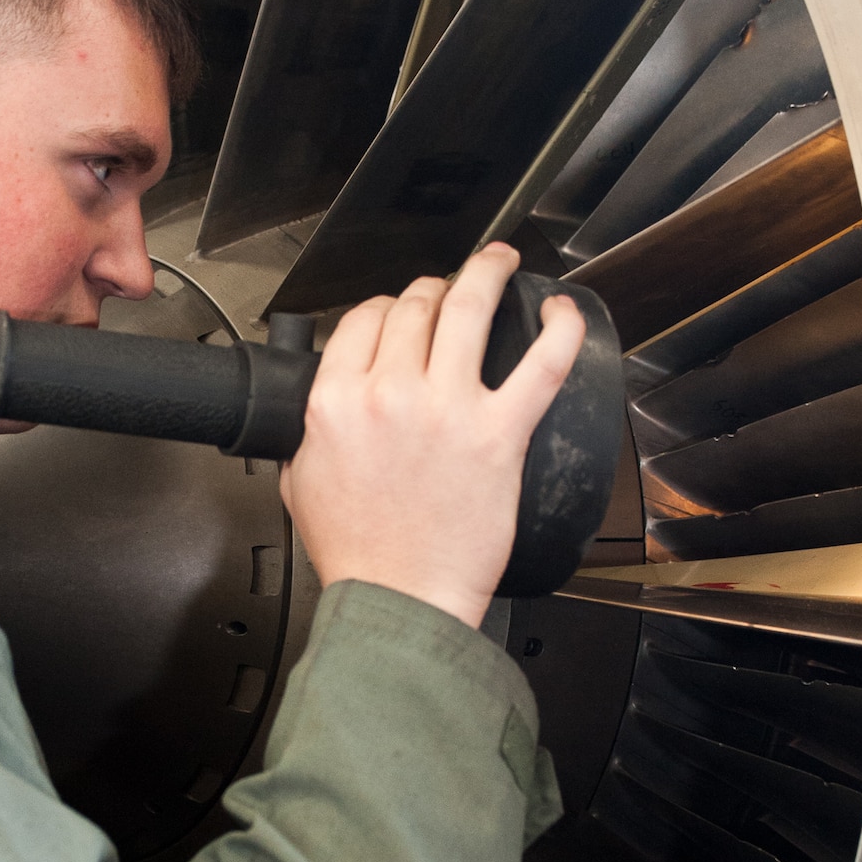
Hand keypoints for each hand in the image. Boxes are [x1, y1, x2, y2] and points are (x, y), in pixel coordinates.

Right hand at [279, 244, 586, 629]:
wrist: (399, 598)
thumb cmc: (359, 554)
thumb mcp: (299, 483)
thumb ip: (307, 432)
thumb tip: (318, 409)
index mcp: (336, 402)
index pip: (363, 318)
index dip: (384, 306)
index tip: (397, 312)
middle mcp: (390, 394)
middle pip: (414, 305)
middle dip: (432, 290)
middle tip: (447, 291)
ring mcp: (448, 409)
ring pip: (469, 308)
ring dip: (488, 272)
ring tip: (500, 262)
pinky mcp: (499, 433)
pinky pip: (543, 363)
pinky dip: (560, 327)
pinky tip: (561, 311)